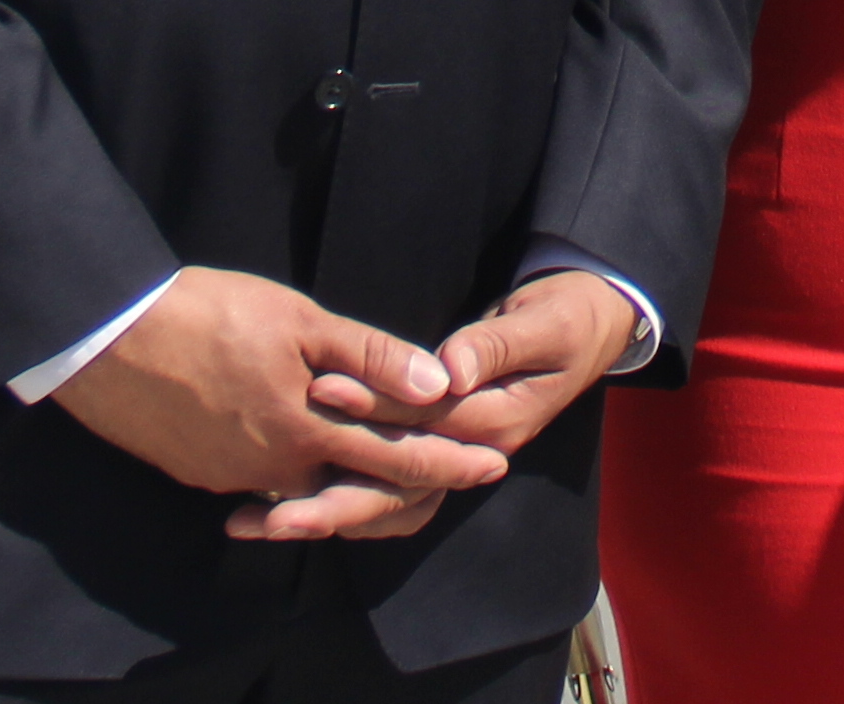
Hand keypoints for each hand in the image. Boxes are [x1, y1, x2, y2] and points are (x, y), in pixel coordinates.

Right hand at [47, 266, 503, 542]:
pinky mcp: (204, 475)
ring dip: (358, 486)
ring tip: (395, 472)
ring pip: (314, 493)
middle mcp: (275, 468)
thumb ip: (370, 356)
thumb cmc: (205, 312)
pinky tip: (316, 470)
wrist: (104, 341)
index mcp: (306, 429)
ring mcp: (235, 478)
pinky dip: (301, 484)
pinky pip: (268, 489)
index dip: (448, 458)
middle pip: (364, 485)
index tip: (491, 462)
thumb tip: (439, 384)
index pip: (396, 453)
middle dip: (421, 481)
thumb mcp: (297, 319)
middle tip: (469, 476)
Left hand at [237, 270, 637, 544]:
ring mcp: (447, 454)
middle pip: (392, 485)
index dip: (373, 408)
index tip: (320, 390)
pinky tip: (280, 503)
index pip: (424, 425)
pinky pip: (379, 479)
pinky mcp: (430, 446)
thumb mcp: (542, 325)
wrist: (586, 330)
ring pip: (380, 494)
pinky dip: (334, 491)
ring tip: (258, 524)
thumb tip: (451, 369)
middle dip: (329, 498)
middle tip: (264, 513)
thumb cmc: (566, 320)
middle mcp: (466, 453)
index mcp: (494, 425)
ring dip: (321, 509)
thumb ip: (495, 346)